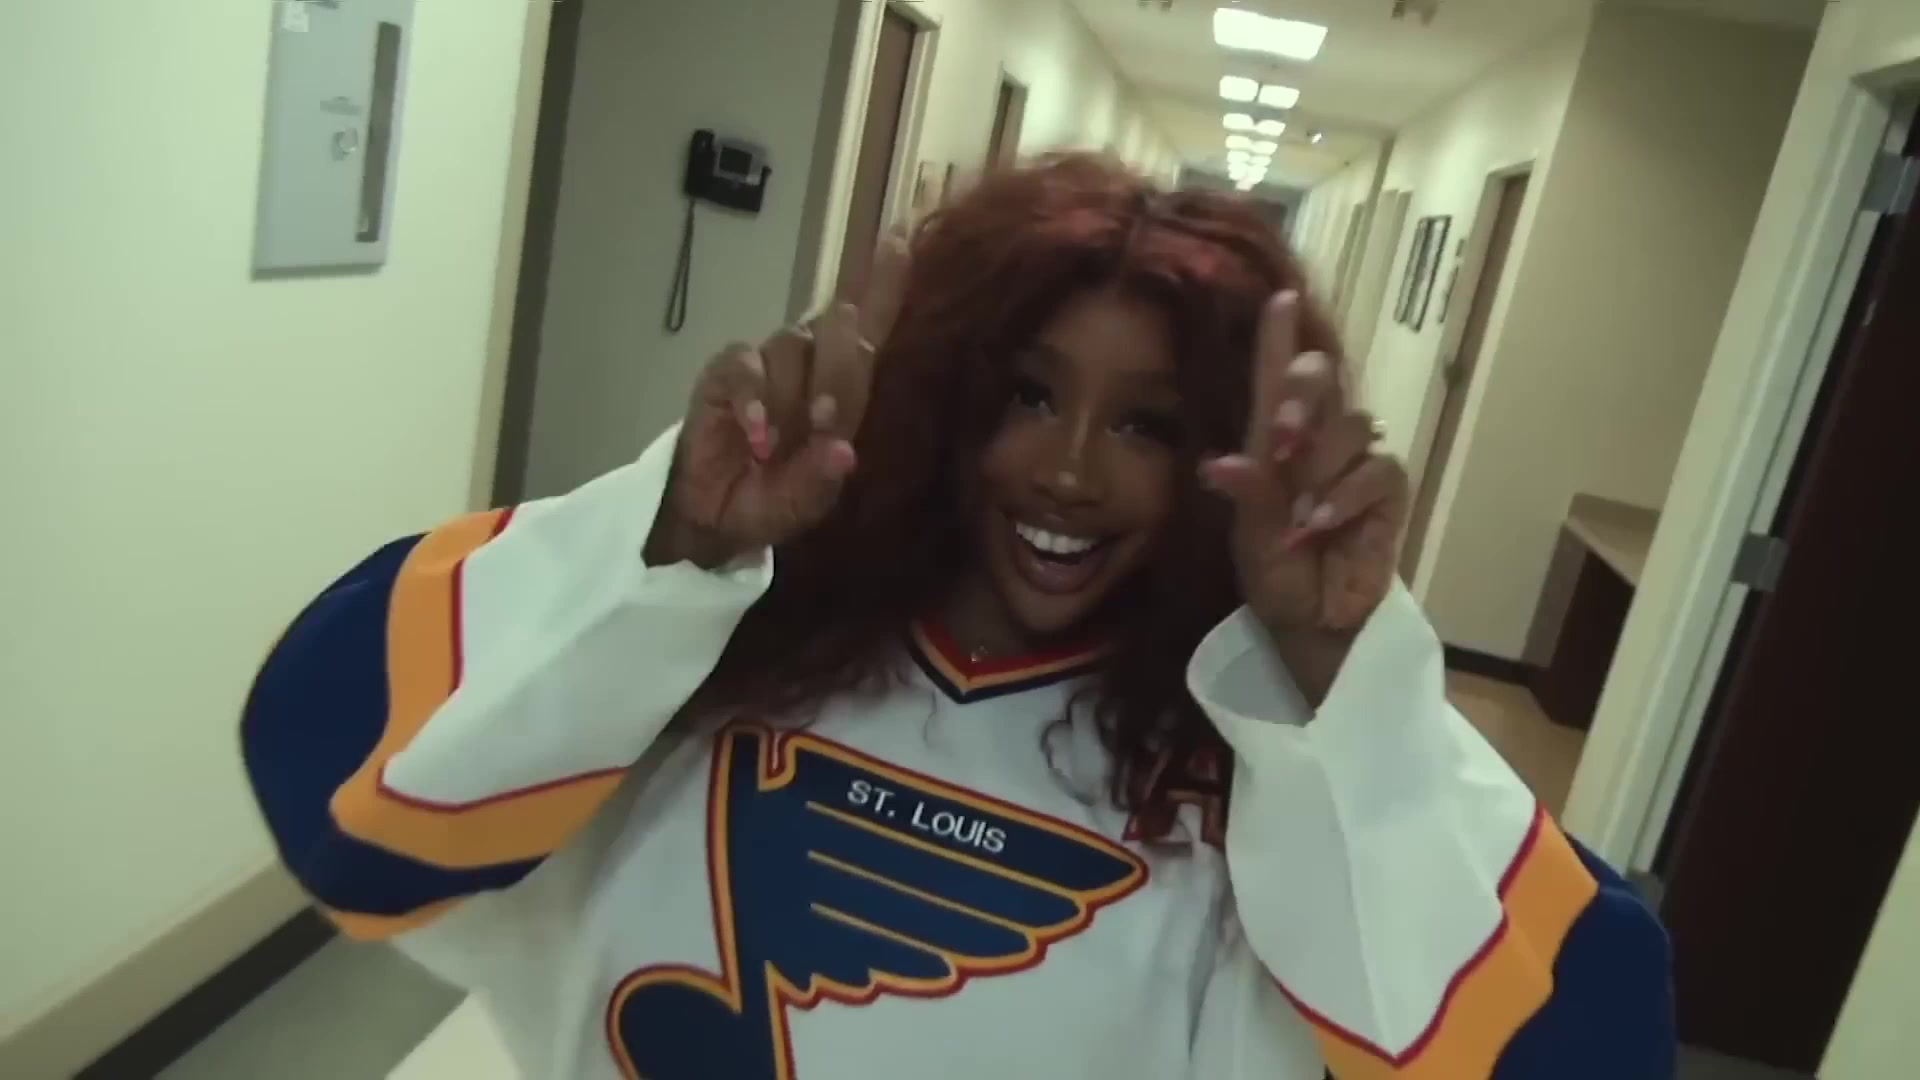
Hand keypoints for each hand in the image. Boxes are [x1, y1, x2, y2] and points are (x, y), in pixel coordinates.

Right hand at [646, 239, 909, 568]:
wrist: (711, 516)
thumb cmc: (770, 501)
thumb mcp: (803, 505)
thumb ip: (822, 482)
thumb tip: (842, 451)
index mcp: (844, 388)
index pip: (872, 328)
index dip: (886, 286)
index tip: (901, 243)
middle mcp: (812, 364)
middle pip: (840, 328)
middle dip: (840, 372)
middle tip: (826, 422)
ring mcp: (769, 365)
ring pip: (793, 345)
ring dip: (793, 394)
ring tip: (778, 446)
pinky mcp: (726, 373)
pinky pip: (744, 366)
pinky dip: (752, 398)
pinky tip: (755, 433)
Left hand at [1202, 291, 1408, 643]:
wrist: (1314, 623)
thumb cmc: (1277, 576)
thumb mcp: (1250, 540)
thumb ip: (1247, 497)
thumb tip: (1221, 464)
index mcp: (1272, 443)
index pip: (1275, 378)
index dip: (1278, 337)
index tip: (1280, 297)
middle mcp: (1315, 442)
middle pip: (1320, 378)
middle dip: (1300, 396)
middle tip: (1279, 438)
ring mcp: (1354, 463)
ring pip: (1350, 425)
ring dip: (1320, 467)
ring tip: (1298, 518)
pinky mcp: (1387, 492)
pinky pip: (1377, 469)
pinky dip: (1346, 495)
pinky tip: (1320, 523)